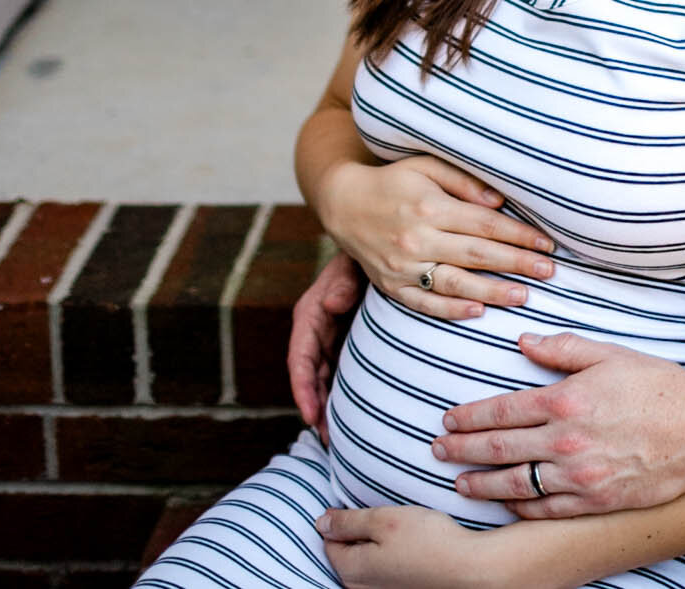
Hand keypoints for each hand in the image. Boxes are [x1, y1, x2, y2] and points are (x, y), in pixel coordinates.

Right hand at [289, 254, 360, 441]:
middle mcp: (316, 328)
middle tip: (325, 437)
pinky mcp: (345, 340)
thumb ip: (344, 282)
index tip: (310, 414)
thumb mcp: (352, 265)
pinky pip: (337, 370)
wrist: (383, 247)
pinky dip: (338, 393)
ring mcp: (330, 336)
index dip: (303, 388)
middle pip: (309, 375)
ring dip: (325, 406)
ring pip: (322, 377)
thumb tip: (331, 302)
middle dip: (314, 406)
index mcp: (311, 313)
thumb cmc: (364, 256)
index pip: (301, 356)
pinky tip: (347, 415)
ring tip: (333, 438)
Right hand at [319, 155, 556, 321]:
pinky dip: (450, 310)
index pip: (484, 224)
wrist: (343, 203)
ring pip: (454, 283)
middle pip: (476, 255)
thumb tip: (499, 202)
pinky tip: (478, 312)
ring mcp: (402, 266)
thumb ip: (464, 181)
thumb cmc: (394, 180)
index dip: (519, 234)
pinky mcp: (390, 286)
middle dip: (517, 263)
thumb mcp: (427, 166)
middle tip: (550, 271)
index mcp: (429, 207)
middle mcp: (416, 239)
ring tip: (524, 296)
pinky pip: (423, 303)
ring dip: (492, 291)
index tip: (547, 243)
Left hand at [319, 505, 499, 588]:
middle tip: (386, 515)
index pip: (329, 538)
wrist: (470, 568)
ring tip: (401, 530)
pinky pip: (385, 570)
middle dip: (359, 532)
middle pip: (347, 552)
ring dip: (377, 545)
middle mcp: (359, 588)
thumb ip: (348, 521)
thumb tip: (321, 522)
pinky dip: (392, 557)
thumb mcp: (384, 520)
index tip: (365, 504)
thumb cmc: (429, 541)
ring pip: (367, 561)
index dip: (343, 516)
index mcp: (350, 569)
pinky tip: (412, 547)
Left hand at [432, 333, 684, 515]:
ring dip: (481, 485)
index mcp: (566, 400)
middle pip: (498, 449)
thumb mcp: (610, 355)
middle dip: (461, 450)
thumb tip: (523, 341)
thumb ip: (563, 349)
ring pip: (515, 484)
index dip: (469, 416)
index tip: (448, 418)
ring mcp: (579, 476)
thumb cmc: (659, 387)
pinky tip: (507, 504)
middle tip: (438, 450)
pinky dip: (521, 508)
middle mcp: (566, 441)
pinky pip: (546, 510)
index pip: (501, 410)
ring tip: (460, 483)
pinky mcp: (594, 500)